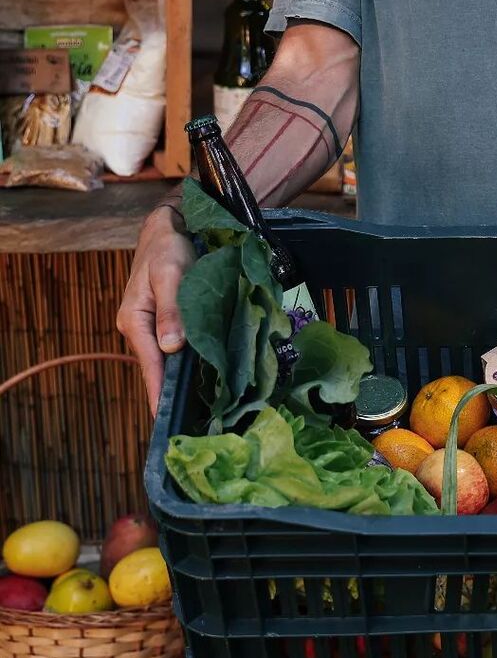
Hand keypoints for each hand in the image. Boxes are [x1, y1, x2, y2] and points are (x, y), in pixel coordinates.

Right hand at [117, 205, 193, 415]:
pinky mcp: (165, 327)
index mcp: (134, 321)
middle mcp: (139, 331)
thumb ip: (172, 311)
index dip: (159, 395)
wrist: (167, 229)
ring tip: (201, 414)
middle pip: (157, 371)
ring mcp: (151, 330)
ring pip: (167, 364)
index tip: (168, 422)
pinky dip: (186, 368)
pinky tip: (202, 384)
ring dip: (181, 385)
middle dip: (172, 397)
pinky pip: (174, 354)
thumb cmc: (168, 249)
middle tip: (194, 427)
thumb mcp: (171, 275)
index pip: (149, 367)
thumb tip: (171, 348)